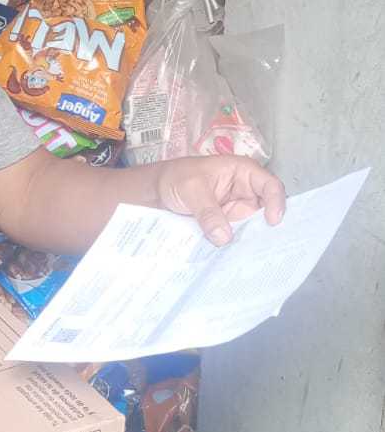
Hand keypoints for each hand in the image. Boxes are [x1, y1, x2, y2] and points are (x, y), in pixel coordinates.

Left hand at [155, 155, 285, 244]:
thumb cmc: (175, 178)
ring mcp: (237, 210)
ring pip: (254, 226)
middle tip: (271, 246)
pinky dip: (239, 246)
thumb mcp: (191, 189)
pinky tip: (238, 259)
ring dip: (254, 240)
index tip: (272, 221)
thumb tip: (224, 237)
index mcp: (243, 172)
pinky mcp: (227, 225)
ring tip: (257, 257)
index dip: (276, 202)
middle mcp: (245, 191)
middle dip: (270, 227)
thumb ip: (208, 212)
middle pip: (267, 209)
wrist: (155, 191)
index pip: (270, 185)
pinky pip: (238, 236)